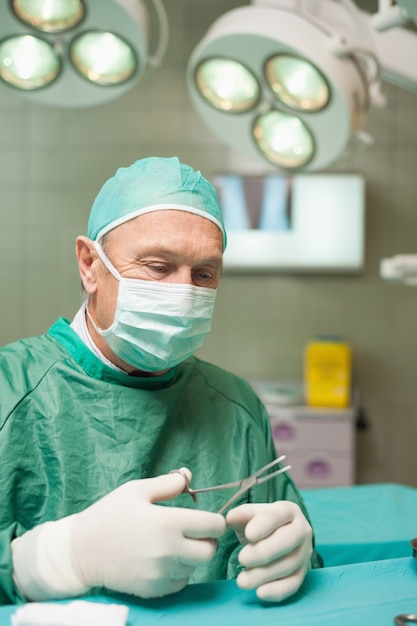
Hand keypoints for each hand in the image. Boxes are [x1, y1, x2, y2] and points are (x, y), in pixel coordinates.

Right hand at [72, 470, 225, 597]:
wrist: (81, 550)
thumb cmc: (109, 514)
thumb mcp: (137, 490)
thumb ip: (168, 483)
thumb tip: (188, 476)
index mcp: (167, 522)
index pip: (213, 526)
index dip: (214, 520)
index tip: (206, 519)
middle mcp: (168, 551)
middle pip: (210, 551)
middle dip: (207, 541)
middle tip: (194, 533)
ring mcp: (161, 573)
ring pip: (195, 567)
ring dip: (191, 557)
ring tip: (172, 545)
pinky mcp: (153, 590)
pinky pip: (180, 582)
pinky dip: (178, 572)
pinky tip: (162, 560)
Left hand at [226, 501, 311, 601]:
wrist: (274, 538)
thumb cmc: (259, 524)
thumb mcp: (250, 515)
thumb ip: (241, 515)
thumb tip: (231, 518)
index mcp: (288, 510)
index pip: (278, 515)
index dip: (264, 525)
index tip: (249, 534)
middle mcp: (302, 530)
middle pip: (287, 540)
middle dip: (264, 552)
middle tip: (242, 559)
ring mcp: (304, 553)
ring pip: (289, 564)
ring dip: (265, 574)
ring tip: (242, 581)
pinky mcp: (303, 573)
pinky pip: (293, 584)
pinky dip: (277, 591)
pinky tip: (259, 593)